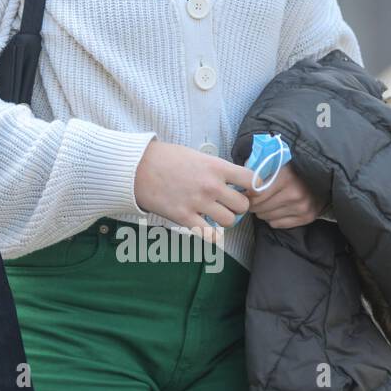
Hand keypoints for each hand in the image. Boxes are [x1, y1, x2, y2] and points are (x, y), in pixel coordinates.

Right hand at [133, 138, 254, 242]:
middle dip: (238, 206)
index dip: (253, 187)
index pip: (252, 180)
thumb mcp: (196, 155)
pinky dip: (210, 234)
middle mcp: (211, 186)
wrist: (137, 167)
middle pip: (243, 206)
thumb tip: (232, 180)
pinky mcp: (184, 217)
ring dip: (224, 220)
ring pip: (229, 221)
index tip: (247, 190)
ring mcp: (198, 203)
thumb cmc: (165, 158)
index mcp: (216, 167)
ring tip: (214, 214)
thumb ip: (215, 168)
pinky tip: (205, 227)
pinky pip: (209, 234)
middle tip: (227, 204)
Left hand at [245, 161, 325, 228]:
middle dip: (253, 204)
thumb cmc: (295, 169)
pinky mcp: (306, 217)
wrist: (324, 177)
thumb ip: (258, 169)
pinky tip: (277, 210)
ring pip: (266, 217)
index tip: (246, 192)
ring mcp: (302, 207)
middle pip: (259, 207)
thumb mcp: (277, 162)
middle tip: (254, 200)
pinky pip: (276, 224)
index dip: (247, 194)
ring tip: (266, 204)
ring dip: (262, 212)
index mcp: (285, 177)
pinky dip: (272, 219)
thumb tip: (240, 182)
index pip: (256, 194)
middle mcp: (294, 194)